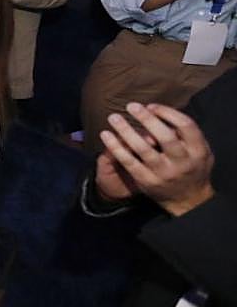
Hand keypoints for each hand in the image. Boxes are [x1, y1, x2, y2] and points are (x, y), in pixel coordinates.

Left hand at [98, 102, 214, 216]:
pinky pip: (129, 161)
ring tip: (114, 117)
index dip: (168, 113)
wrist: (188, 200)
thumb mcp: (201, 152)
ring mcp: (163, 172)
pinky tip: (106, 135)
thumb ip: (187, 135)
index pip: (186, 125)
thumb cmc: (192, 168)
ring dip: (126, 131)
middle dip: (147, 119)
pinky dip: (116, 147)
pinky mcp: (147, 180)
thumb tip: (162, 113)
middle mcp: (182, 162)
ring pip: (143, 148)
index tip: (151, 106)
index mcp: (198, 150)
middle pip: (165, 137)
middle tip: (132, 106)